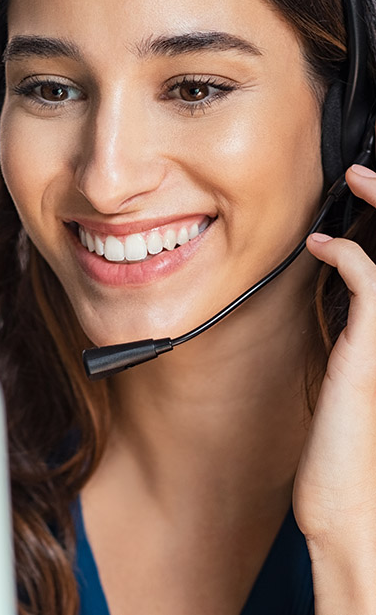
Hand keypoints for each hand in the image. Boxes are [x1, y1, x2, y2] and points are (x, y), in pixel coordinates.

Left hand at [294, 163, 375, 609]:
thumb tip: (345, 312)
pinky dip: (348, 254)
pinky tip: (321, 245)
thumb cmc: (346, 462)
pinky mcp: (374, 352)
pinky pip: (373, 284)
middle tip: (365, 175)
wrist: (349, 515)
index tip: (367, 201)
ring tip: (356, 182)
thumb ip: (357, 347)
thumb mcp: (353, 391)